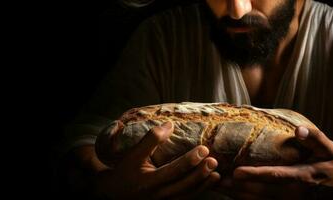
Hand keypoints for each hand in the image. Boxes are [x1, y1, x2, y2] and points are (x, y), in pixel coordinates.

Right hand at [96, 121, 220, 199]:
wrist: (115, 193)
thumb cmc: (125, 171)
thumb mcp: (134, 154)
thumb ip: (151, 139)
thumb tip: (170, 124)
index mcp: (149, 181)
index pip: (173, 171)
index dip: (189, 160)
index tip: (203, 149)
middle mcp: (158, 195)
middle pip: (184, 185)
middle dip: (200, 174)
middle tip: (214, 161)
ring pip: (187, 196)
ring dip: (203, 186)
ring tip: (217, 175)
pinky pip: (186, 199)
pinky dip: (199, 192)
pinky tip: (209, 183)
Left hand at [220, 126, 332, 198]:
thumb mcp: (330, 149)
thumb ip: (314, 138)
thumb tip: (299, 130)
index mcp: (303, 177)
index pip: (275, 176)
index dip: (255, 175)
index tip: (236, 172)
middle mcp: (294, 193)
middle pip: (261, 193)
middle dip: (238, 188)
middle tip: (217, 180)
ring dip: (239, 196)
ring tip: (219, 187)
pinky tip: (235, 195)